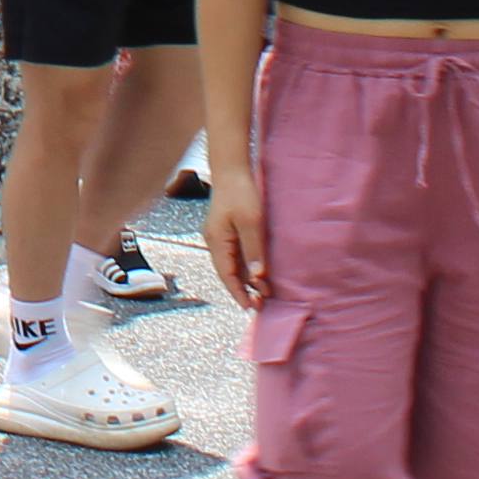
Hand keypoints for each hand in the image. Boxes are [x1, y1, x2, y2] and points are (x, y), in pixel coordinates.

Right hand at [205, 174, 265, 306]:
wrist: (232, 169)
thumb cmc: (241, 193)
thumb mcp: (251, 222)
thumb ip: (254, 250)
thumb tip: (258, 278)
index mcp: (217, 241)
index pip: (227, 275)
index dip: (238, 294)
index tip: (250, 308)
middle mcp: (215, 241)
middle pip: (228, 272)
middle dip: (244, 289)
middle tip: (262, 303)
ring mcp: (219, 236)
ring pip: (233, 264)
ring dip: (247, 278)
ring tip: (264, 290)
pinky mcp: (226, 230)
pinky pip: (235, 254)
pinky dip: (246, 265)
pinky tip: (258, 270)